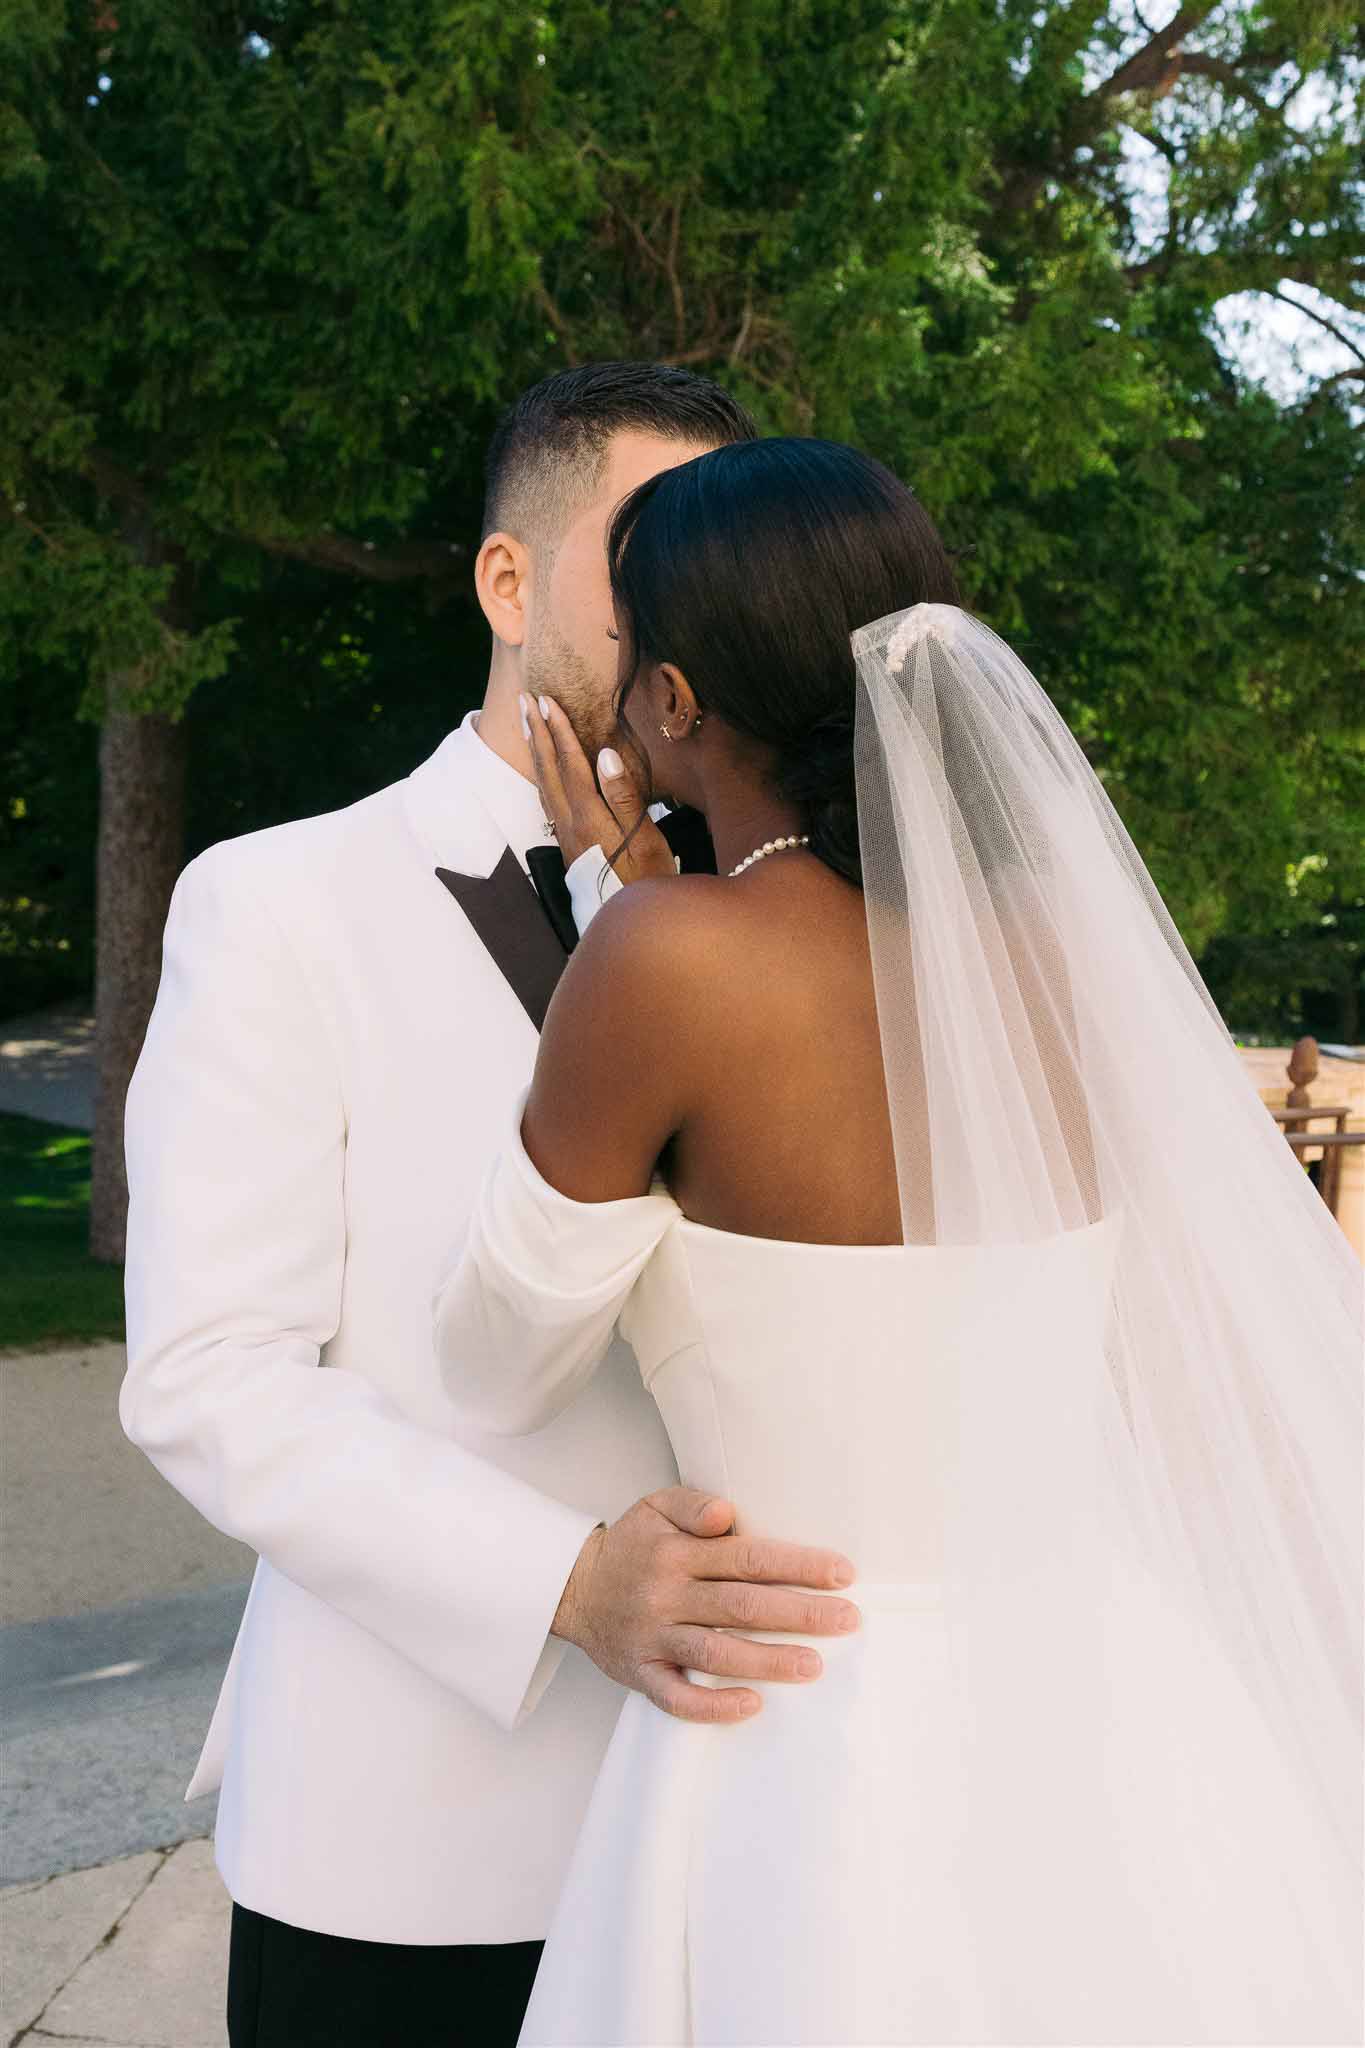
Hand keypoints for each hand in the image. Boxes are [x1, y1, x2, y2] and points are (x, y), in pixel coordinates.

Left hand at [523, 692, 676, 882]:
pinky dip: (542, 774)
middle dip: (537, 733)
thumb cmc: (647, 882)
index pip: (570, 764)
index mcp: (589, 817)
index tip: (548, 701)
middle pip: (548, 770)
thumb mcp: (645, 840)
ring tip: (528, 725)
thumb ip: (625, 797)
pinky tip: (544, 770)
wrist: (628, 923)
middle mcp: (570, 823)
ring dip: (536, 751)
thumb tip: (605, 756)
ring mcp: (567, 835)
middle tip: (525, 701)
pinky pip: (548, 798)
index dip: (560, 731)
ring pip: (543, 784)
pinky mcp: (570, 844)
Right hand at [551, 1487, 860, 1723]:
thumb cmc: (631, 1546)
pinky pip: (677, 1698)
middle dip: (800, 1613)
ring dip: (768, 1661)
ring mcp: (654, 1638)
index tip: (842, 1573)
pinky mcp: (641, 1674)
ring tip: (815, 1665)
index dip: (797, 1566)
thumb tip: (727, 1515)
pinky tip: (753, 1704)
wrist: (574, 1588)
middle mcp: (666, 1595)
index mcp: (677, 1552)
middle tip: (848, 1620)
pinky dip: (713, 1705)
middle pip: (742, 1606)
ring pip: (715, 1653)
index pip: (747, 1558)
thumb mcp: (655, 1506)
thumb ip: (694, 1503)